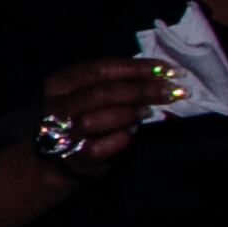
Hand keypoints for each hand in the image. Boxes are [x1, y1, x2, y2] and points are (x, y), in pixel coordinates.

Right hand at [0, 55, 169, 225]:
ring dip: (128, 113)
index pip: (101, 68)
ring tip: (149, 111)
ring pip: (96, 119)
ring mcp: (62, 134)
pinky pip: (99, 147)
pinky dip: (120, 139)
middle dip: (142, 90)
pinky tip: (132, 133)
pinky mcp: (73, 158)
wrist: (57, 158)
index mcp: (60, 83)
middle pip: (103, 92)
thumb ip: (117, 83)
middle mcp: (56, 106)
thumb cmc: (82, 117)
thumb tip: (160, 74)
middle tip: (171, 91)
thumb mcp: (89, 92)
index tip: (168, 70)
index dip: (137, 68)